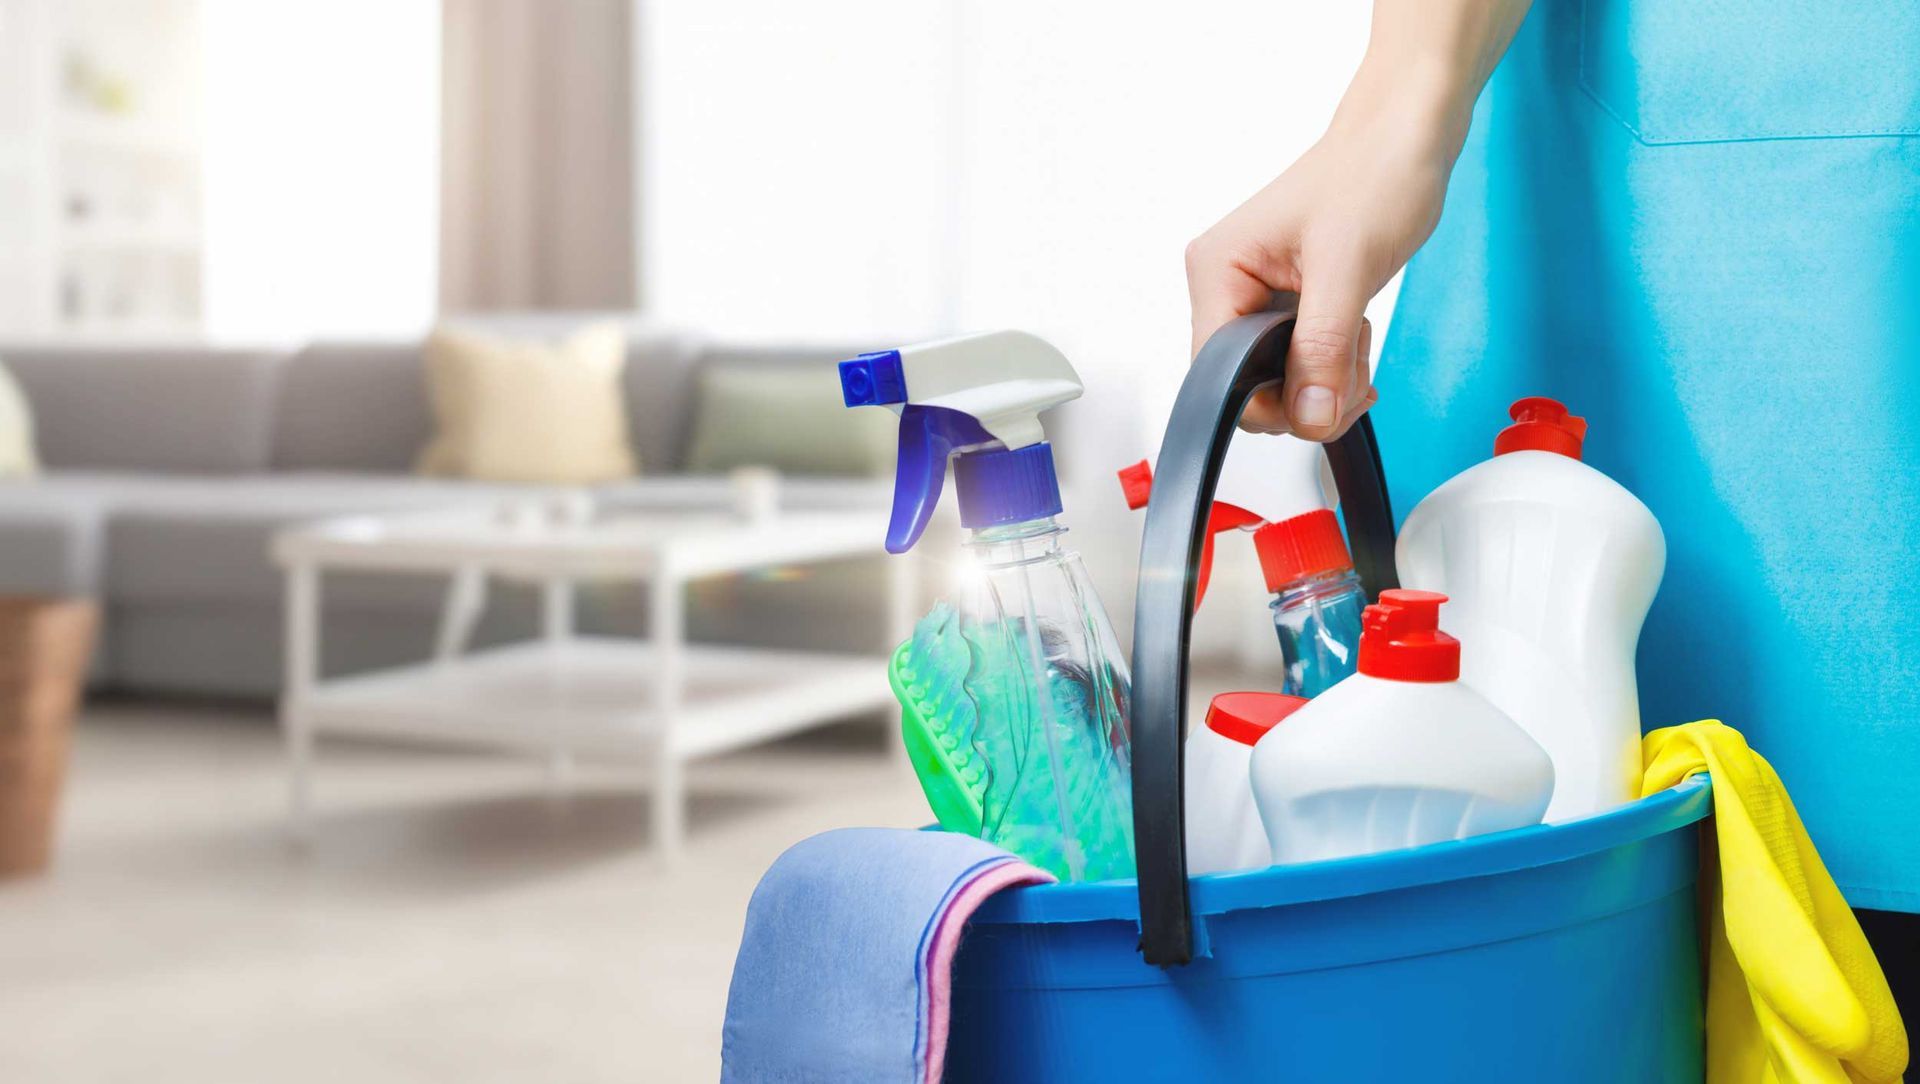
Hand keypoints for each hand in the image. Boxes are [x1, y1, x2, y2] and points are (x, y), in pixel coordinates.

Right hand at [1185, 3, 1526, 439]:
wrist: (1408, 135)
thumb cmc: (1374, 172)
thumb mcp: (1347, 268)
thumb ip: (1321, 350)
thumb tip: (1309, 416)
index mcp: (1217, 271)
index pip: (1215, 376)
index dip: (1267, 402)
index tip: (1322, 398)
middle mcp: (1226, 285)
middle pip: (1245, 386)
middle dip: (1305, 393)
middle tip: (1352, 370)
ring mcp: (1255, 295)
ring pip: (1276, 379)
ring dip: (1325, 378)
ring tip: (1357, 335)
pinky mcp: (1286, 301)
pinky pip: (1298, 361)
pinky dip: (1332, 363)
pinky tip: (1355, 332)